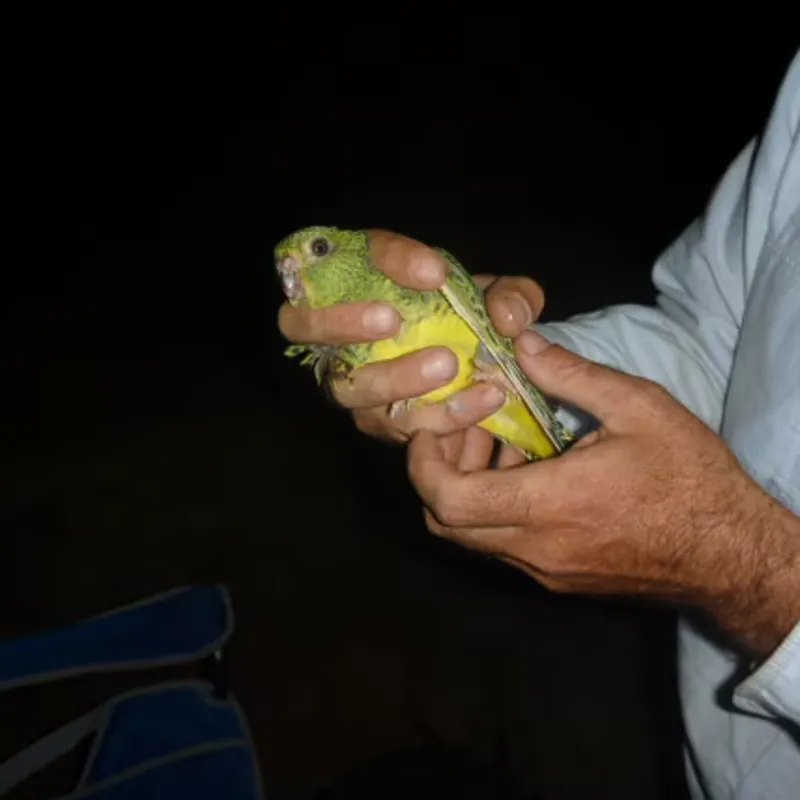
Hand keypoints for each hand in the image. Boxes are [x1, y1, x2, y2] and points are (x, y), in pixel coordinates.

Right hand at [277, 229, 544, 442]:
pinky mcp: (377, 419)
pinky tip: (482, 400)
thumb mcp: (499, 299)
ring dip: (392, 375)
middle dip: (342, 321)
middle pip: (300, 324)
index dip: (384, 260)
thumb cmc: (472, 318)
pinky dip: (440, 414)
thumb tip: (506, 319)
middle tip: (393, 320)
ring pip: (346, 384)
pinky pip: (396, 423)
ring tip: (448, 365)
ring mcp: (349, 379)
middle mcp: (334, 331)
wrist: (482, 367)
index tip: (433, 271)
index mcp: (354, 278)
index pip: (344, 255)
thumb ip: (510, 295)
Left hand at [408, 329, 799, 657]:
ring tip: (503, 441)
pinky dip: (496, 508)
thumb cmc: (691, 477)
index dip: (422, 463)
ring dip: (468, 489)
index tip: (430, 426)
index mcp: (552, 504)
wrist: (731, 554)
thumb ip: (571, 374)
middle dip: (439, 471)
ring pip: (472, 536)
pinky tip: (531, 472)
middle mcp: (537, 548)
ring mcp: (545, 571)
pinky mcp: (558, 579)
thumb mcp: (639, 408)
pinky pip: (503, 547)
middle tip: (467, 427)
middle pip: (446, 522)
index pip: (449, 500)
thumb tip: (520, 344)